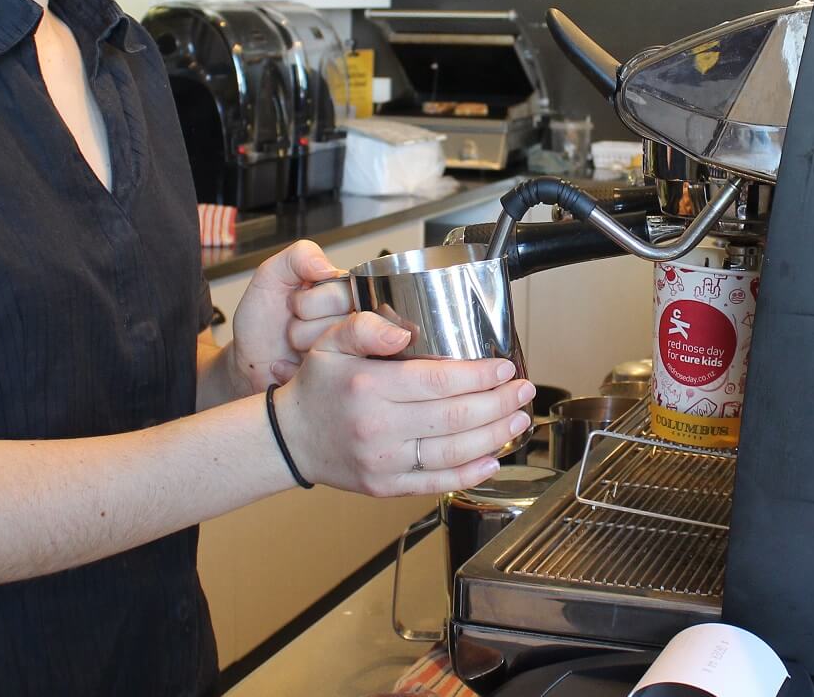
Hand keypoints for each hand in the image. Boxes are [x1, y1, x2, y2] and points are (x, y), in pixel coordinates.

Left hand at [230, 241, 344, 395]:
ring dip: (302, 346)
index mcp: (346, 292)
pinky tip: (292, 365)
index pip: (346, 292)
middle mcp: (356, 321)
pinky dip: (297, 369)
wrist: (249, 362)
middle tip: (293, 324)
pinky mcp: (342, 379)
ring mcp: (352, 353)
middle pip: (346, 320)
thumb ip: (297, 257)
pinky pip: (327, 372)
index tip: (294, 304)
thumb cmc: (263, 322)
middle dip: (304, 323)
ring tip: (294, 344)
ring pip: (337, 346)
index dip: (311, 302)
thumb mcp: (271, 278)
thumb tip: (327, 267)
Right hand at [272, 312, 535, 495]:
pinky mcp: (386, 486)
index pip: (438, 381)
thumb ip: (365, 327)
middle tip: (523, 391)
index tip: (504, 368)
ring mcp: (383, 461)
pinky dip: (469, 474)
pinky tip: (492, 459)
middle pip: (454, 417)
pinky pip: (436, 483)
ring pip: (453, 452)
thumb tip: (401, 328)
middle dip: (498, 404)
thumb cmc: (318, 387)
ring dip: (494, 436)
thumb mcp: (331, 342)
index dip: (479, 375)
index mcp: (369, 386)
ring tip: (517, 420)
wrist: (290, 439)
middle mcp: (378, 427)